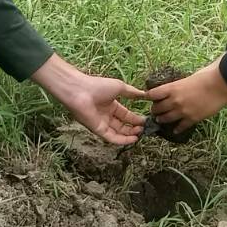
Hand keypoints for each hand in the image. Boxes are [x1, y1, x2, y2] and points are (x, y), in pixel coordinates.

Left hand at [30, 54, 146, 144]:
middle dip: (134, 128)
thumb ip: (132, 92)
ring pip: (118, 133)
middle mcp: (107, 115)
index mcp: (111, 105)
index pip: (126, 115)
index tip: (146, 121)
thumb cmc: (98, 86)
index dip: (136, 119)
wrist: (80, 91)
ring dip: (130, 135)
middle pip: (123, 125)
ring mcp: (102, 123)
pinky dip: (122, 140)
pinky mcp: (98, 130)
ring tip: (140, 133)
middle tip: (144, 128)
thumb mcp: (120, 87)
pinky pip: (111, 137)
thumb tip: (145, 94)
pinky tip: (133, 139)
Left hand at [146, 59, 226, 134]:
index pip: (152, 94)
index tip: (149, 97)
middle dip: (155, 110)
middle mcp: (174, 101)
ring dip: (162, 120)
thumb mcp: (190, 76)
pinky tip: (176, 130)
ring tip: (162, 120)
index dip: (149, 96)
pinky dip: (177, 128)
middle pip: (157, 109)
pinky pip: (180, 126)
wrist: (221, 85)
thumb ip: (181, 82)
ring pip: (165, 119)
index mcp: (172, 88)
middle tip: (156, 110)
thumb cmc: (207, 76)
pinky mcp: (192, 119)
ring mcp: (183, 111)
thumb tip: (181, 83)